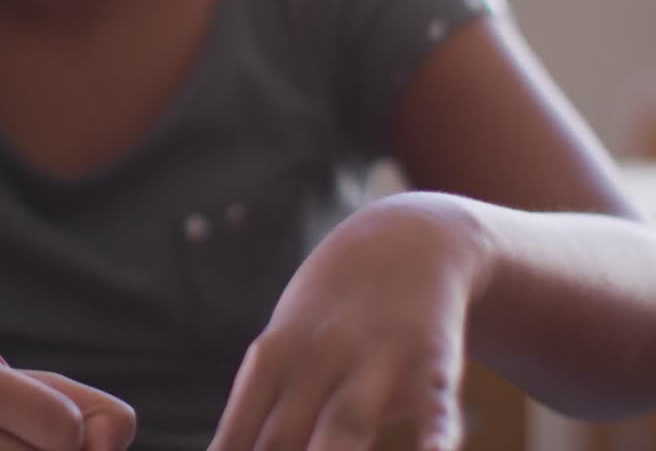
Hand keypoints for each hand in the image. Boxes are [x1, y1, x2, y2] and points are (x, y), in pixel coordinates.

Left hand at [208, 192, 491, 450]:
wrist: (407, 239)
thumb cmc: (330, 314)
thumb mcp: (284, 347)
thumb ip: (260, 412)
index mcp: (271, 361)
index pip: (237, 436)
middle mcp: (315, 360)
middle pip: (283, 443)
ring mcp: (374, 359)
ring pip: (346, 427)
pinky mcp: (432, 362)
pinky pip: (433, 409)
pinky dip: (433, 440)